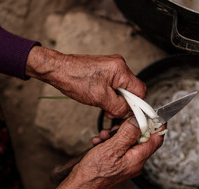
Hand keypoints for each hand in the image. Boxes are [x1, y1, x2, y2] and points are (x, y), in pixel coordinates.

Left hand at [25, 46, 145, 117]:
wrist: (58, 70)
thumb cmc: (74, 79)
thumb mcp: (100, 99)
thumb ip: (118, 107)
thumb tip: (128, 112)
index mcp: (120, 70)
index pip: (140, 91)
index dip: (136, 105)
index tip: (130, 114)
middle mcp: (118, 65)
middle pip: (131, 90)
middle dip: (123, 103)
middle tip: (110, 110)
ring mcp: (111, 66)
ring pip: (122, 89)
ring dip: (114, 100)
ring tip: (101, 103)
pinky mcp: (104, 70)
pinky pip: (113, 85)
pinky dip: (108, 94)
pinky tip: (98, 98)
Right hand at [46, 118, 164, 188]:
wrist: (80, 185)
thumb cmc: (94, 171)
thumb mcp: (112, 148)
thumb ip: (128, 133)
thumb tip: (140, 121)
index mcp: (138, 159)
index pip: (157, 139)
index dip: (157, 125)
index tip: (152, 114)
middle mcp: (135, 162)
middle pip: (141, 138)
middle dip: (127, 129)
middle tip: (115, 128)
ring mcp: (127, 163)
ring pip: (127, 141)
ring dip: (115, 135)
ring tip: (103, 137)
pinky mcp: (118, 163)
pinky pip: (119, 148)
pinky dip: (109, 142)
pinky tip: (99, 143)